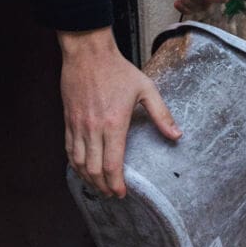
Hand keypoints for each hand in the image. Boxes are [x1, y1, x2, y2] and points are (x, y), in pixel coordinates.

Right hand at [58, 27, 180, 197]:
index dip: (116, 184)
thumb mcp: (146, 89)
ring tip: (98, 186)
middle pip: (94, 169)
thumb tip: (176, 135)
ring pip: (79, 163)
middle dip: (103, 187)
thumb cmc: (117, 70)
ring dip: (88, 179)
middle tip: (112, 193)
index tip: (122, 192)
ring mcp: (78, 125)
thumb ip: (162, 115)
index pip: (112, 164)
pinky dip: (75, 164)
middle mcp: (93, 128)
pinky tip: (82, 169)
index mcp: (114, 123)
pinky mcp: (68, 120)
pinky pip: (68, 149)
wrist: (87, 53)